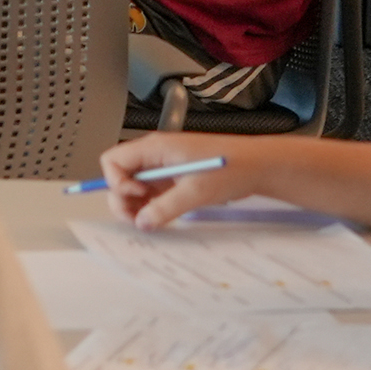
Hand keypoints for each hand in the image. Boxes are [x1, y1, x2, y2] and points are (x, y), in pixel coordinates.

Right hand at [98, 132, 262, 228]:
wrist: (257, 166)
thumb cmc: (230, 168)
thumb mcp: (195, 191)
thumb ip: (165, 208)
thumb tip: (142, 222)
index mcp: (155, 148)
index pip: (113, 160)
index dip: (117, 182)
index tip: (138, 197)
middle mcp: (154, 154)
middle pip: (119, 175)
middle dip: (123, 198)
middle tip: (139, 219)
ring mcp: (163, 166)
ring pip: (133, 185)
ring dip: (135, 205)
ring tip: (150, 220)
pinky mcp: (173, 176)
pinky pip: (150, 191)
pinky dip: (150, 205)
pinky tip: (162, 216)